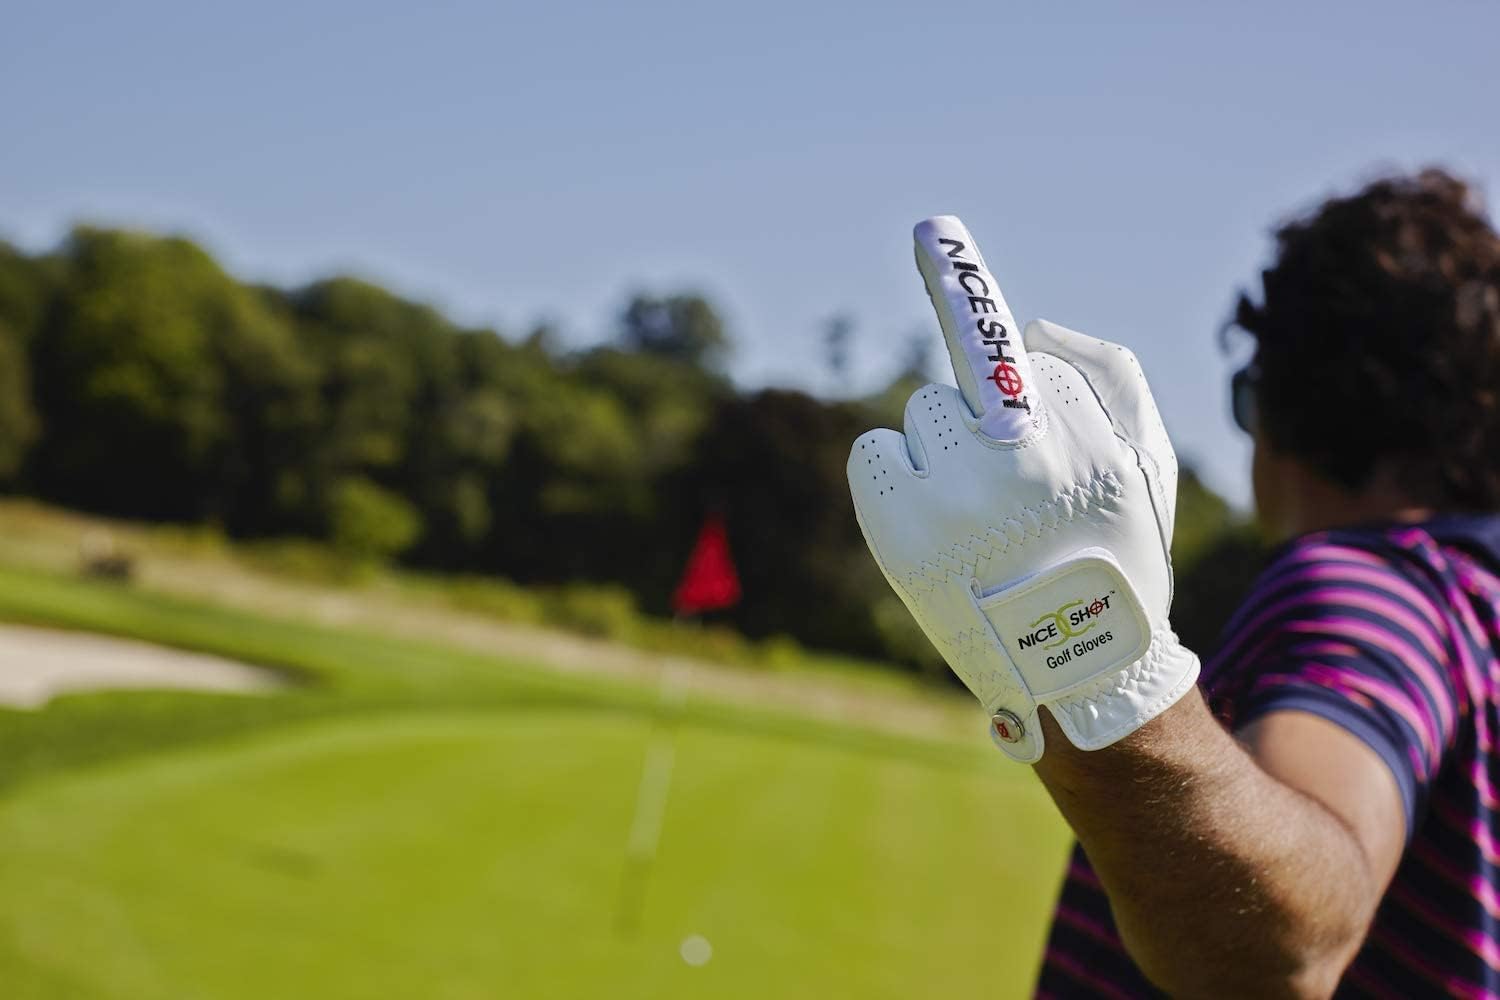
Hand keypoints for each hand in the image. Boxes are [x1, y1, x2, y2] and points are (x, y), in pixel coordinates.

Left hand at [847, 216, 1198, 761]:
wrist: (1074, 671)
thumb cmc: (1113, 552)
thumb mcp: (1145, 464)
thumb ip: (1107, 374)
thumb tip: (1035, 320)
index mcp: (1080, 445)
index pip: (1004, 345)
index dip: (959, 279)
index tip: (929, 227)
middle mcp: (1013, 468)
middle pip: (964, 380)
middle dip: (982, 420)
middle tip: (1003, 485)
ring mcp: (948, 504)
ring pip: (921, 413)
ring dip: (943, 449)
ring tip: (977, 517)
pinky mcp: (896, 534)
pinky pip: (874, 449)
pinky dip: (895, 475)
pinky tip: (932, 526)